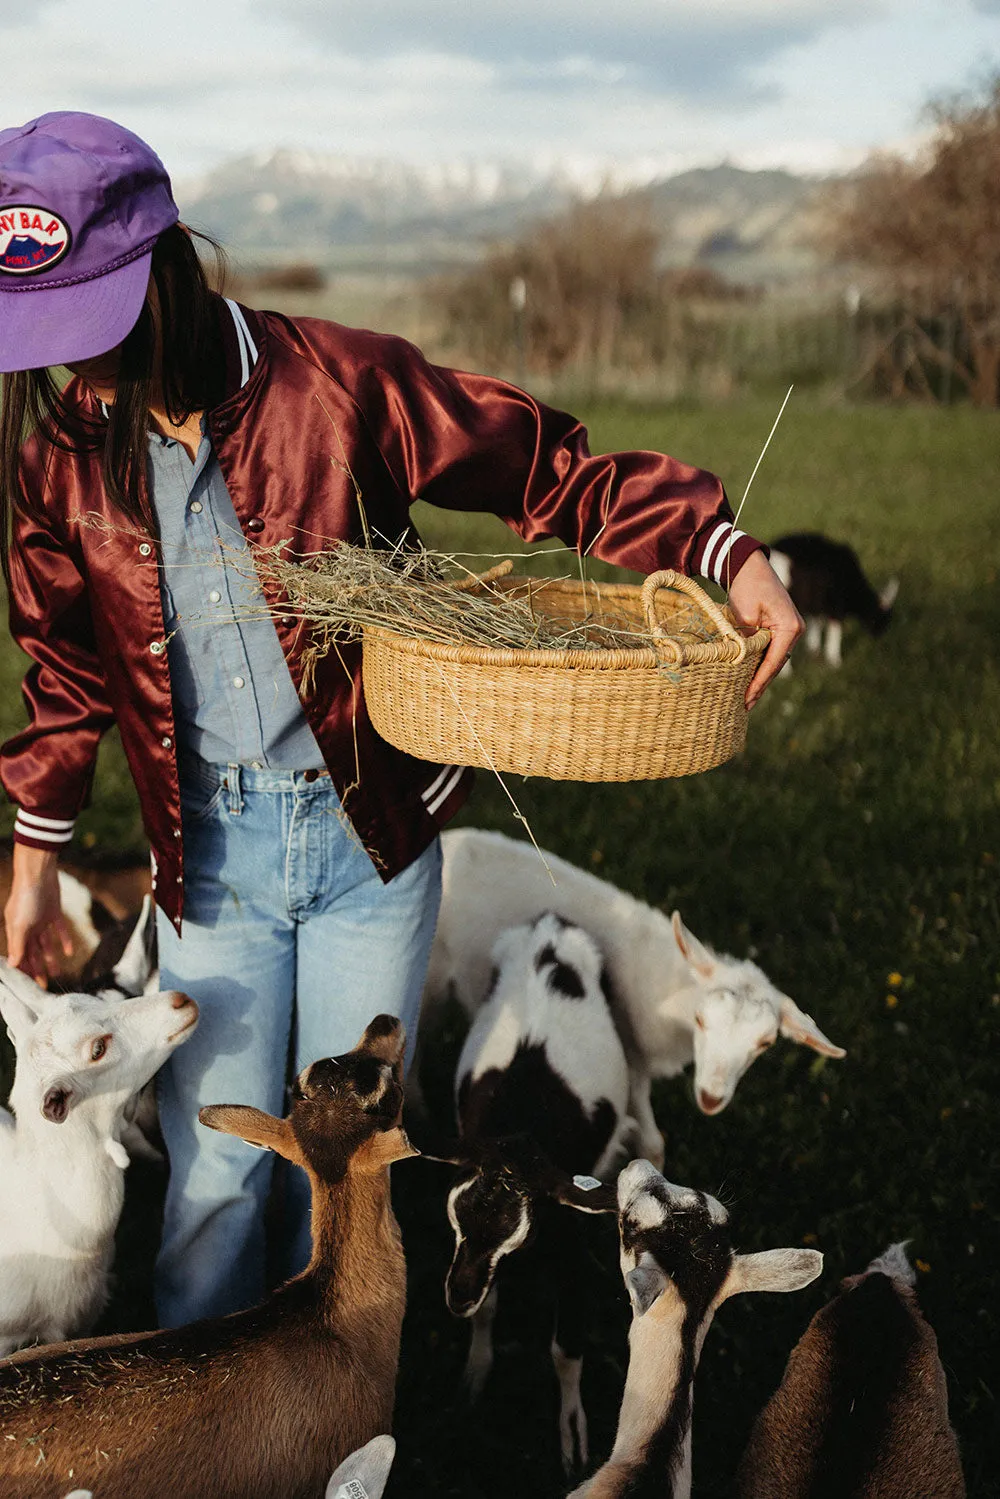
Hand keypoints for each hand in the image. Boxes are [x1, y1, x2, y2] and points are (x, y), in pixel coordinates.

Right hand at [4, 844, 73, 985]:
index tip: (31, 985)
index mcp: (16, 931)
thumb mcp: (20, 925)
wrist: (39, 874)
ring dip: (51, 958)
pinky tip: (69, 953)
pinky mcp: (54, 913)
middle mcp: (27, 927)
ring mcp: (41, 920)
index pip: (20, 955)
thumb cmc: (26, 898)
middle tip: (45, 984)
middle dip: (38, 968)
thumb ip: (17, 945)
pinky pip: (59, 930)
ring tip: (58, 972)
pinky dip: (64, 941)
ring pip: (46, 944)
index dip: (24, 969)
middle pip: (33, 952)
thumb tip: (12, 964)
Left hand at [727, 550, 803, 708]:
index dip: (759, 682)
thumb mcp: (744, 617)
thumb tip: (742, 666)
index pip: (773, 661)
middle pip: (775, 665)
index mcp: (790, 627)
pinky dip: (759, 666)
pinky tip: (749, 682)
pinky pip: (770, 653)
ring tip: (746, 700)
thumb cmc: (746, 587)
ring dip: (760, 679)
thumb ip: (747, 642)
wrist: (747, 566)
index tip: (747, 698)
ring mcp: (789, 630)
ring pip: (773, 661)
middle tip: (745, 705)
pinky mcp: (780, 630)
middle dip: (760, 685)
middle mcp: (794, 630)